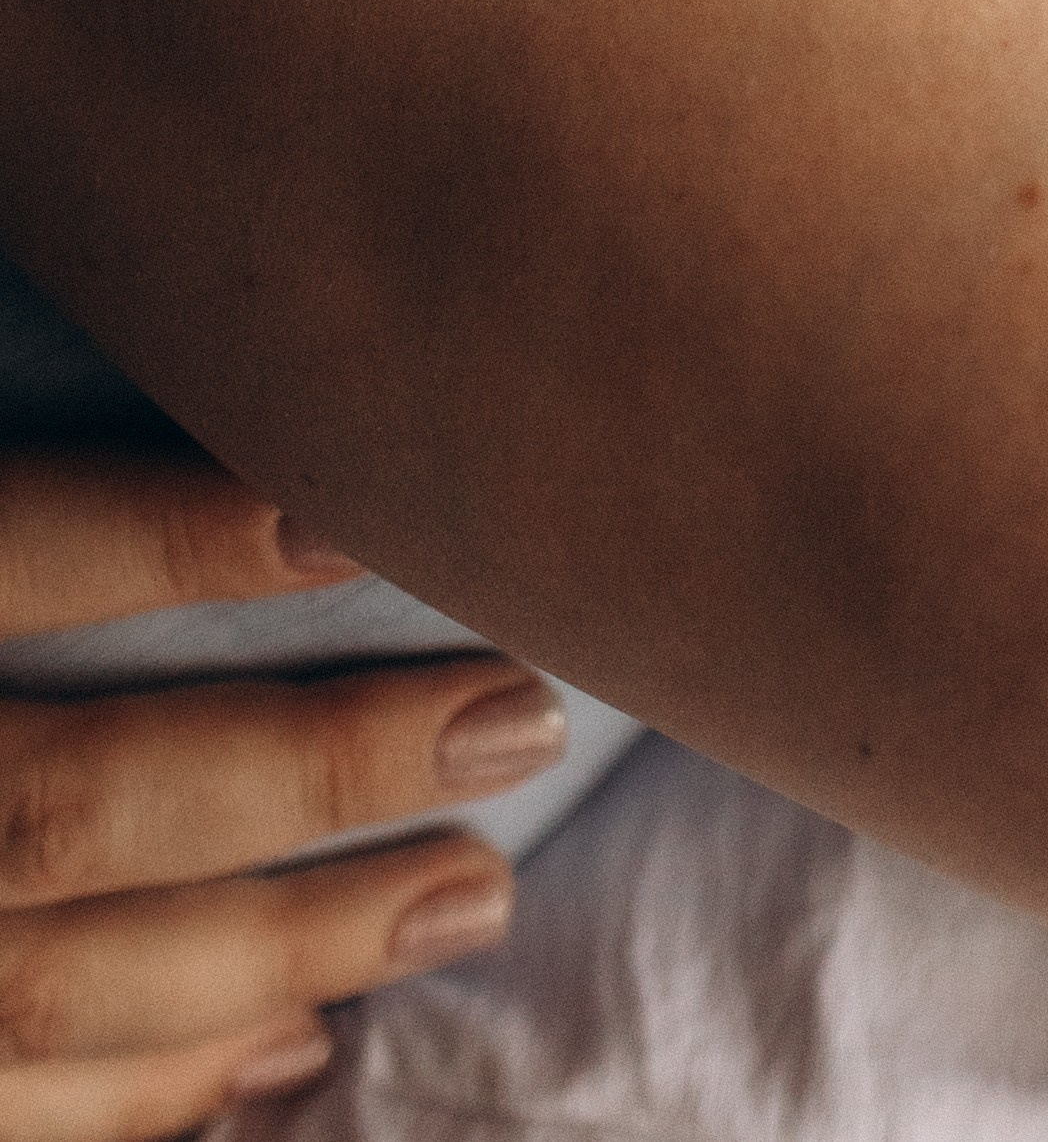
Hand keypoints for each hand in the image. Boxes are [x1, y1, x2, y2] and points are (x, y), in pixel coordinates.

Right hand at [0, 452, 561, 1138]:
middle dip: (302, 773)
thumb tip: (309, 452)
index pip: (10, 550)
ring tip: (477, 894)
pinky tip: (292, 1046)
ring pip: (52, 993)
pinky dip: (159, 1093)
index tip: (356, 515)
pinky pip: (15, 1122)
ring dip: (279, 953)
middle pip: (68, 808)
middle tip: (518, 719)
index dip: (166, 540)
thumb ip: (54, 513)